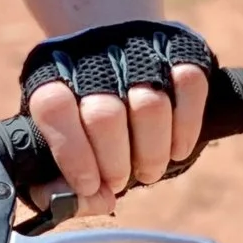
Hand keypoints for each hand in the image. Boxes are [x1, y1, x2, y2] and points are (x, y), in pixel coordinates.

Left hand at [28, 63, 207, 217]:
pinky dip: (187, 127)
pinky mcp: (179, 52)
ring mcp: (138, 54)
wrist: (112, 40)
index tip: (88, 184)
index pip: (54, 108)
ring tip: (147, 170)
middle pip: (105, 116)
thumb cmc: (82, 108)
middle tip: (119, 181)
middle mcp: (94, 60)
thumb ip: (52, 174)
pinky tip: (177, 149)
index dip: (72, 153)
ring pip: (150, 106)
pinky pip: (189, 86)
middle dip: (115, 163)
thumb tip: (62, 202)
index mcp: (53, 76)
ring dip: (152, 152)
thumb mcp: (55, 132)